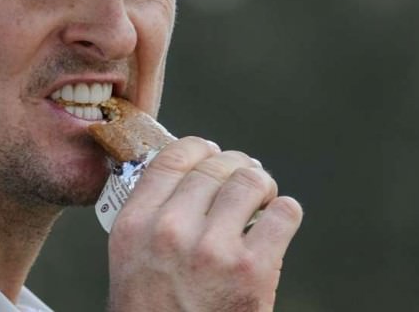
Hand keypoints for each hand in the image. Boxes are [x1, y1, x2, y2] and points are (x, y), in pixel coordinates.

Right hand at [107, 137, 302, 310]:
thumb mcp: (133, 259)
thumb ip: (152, 215)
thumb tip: (190, 173)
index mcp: (135, 224)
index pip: (173, 157)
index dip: (200, 148)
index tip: (212, 154)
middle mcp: (170, 230)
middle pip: (215, 165)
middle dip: (236, 167)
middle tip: (245, 179)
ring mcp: (213, 249)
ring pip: (250, 181)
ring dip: (262, 186)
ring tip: (263, 199)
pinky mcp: (252, 270)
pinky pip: (283, 213)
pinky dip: (285, 214)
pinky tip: (276, 224)